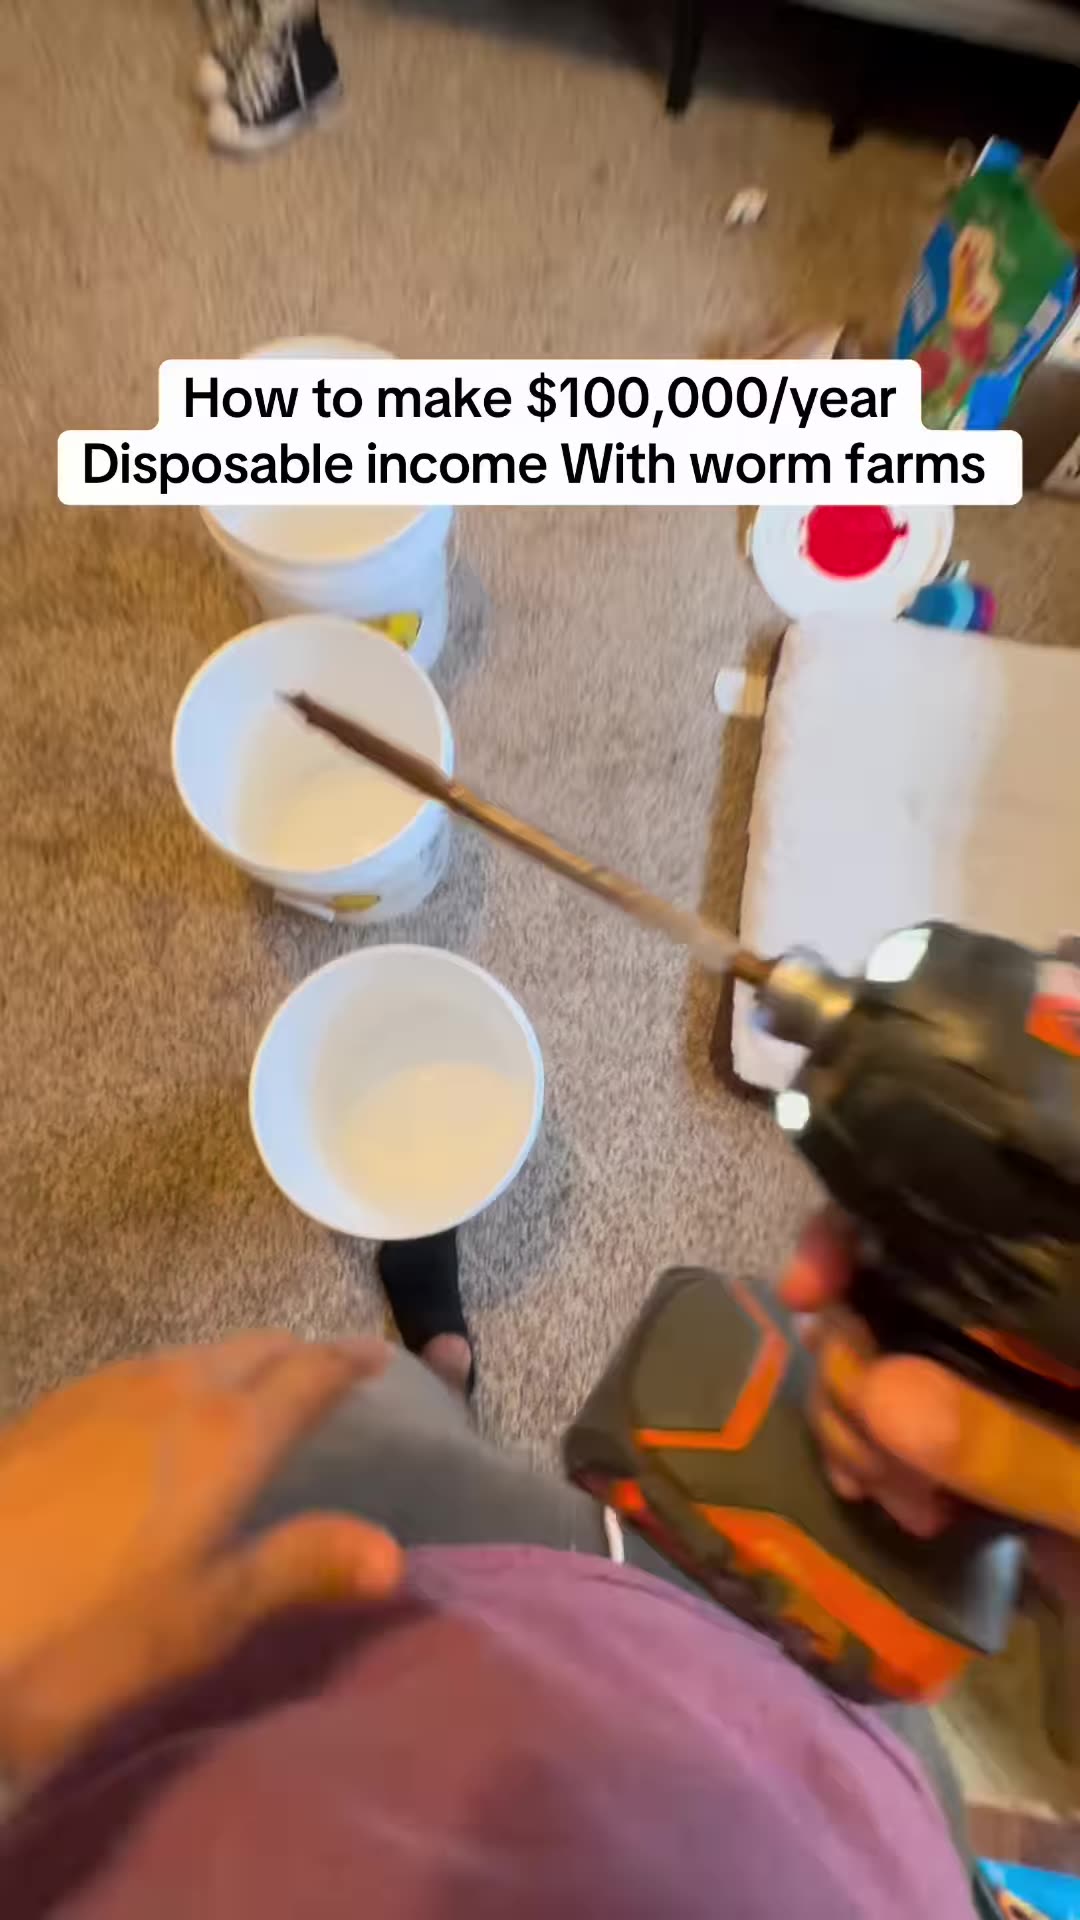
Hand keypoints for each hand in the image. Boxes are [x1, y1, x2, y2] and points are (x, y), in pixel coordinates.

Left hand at [0, 1335, 402, 1783]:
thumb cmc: (83, 1635)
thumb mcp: (201, 1619)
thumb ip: (298, 1568)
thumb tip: (394, 1552)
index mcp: (227, 1435)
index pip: (309, 1374)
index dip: (349, 1361)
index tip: (380, 1357)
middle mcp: (172, 1389)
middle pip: (252, 1348)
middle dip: (296, 1355)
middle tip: (326, 1376)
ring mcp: (103, 1390)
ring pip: (192, 1355)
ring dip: (235, 1365)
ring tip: (252, 1397)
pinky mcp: (51, 1408)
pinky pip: (141, 1373)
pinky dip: (179, 1382)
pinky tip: (162, 1423)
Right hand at [780, 1212, 1079, 1602]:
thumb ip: (1012, 1448)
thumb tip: (872, 1389)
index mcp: (1053, 1293)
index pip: (952, 1211)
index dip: (865, 1230)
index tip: (810, 1293)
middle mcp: (1022, 1309)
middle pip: (892, 1278)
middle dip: (852, 1362)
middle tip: (865, 1458)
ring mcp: (1002, 1364)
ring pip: (878, 1347)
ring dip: (856, 1423)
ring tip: (890, 1497)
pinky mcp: (987, 1423)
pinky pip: (893, 1413)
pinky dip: (873, 1452)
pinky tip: (893, 1503)